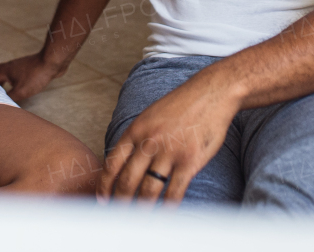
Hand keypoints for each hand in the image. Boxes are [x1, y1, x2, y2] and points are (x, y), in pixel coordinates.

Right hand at [0, 53, 64, 100]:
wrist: (52, 62)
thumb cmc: (36, 75)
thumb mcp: (21, 91)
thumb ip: (9, 98)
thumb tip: (0, 104)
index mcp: (4, 70)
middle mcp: (9, 66)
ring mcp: (18, 66)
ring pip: (5, 74)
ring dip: (2, 82)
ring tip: (1, 92)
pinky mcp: (27, 68)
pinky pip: (14, 75)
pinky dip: (11, 81)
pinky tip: (16, 87)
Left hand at [98, 68, 236, 203]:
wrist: (211, 93)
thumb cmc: (180, 105)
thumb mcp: (150, 115)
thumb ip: (137, 137)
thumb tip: (123, 162)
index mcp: (136, 129)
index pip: (112, 163)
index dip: (104, 185)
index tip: (102, 199)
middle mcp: (149, 141)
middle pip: (127, 181)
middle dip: (121, 202)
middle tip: (119, 215)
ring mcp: (169, 152)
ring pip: (149, 190)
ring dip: (142, 208)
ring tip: (139, 219)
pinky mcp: (190, 161)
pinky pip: (174, 191)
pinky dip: (168, 207)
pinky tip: (164, 214)